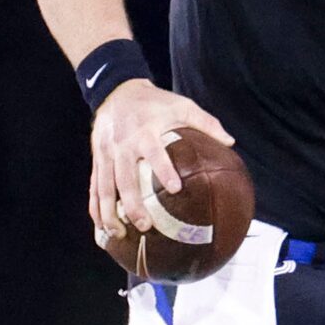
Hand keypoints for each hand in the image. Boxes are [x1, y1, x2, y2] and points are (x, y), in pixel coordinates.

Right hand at [87, 78, 233, 243]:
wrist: (116, 91)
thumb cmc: (154, 102)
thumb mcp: (182, 105)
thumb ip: (205, 123)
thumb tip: (230, 142)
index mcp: (145, 131)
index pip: (154, 152)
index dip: (163, 170)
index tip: (174, 189)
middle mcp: (123, 145)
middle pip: (125, 178)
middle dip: (133, 203)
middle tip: (145, 225)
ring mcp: (106, 154)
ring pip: (104, 187)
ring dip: (110, 212)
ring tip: (120, 233)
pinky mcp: (98, 160)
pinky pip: (94, 187)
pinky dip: (95, 208)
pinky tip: (102, 227)